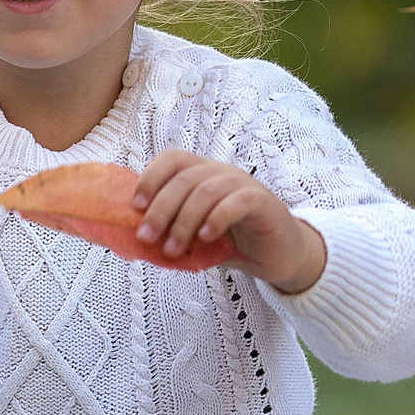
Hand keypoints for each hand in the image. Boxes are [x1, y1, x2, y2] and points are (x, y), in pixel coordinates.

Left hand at [129, 150, 326, 292]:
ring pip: (206, 191)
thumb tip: (136, 240)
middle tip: (147, 236)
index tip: (136, 206)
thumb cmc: (232, 243)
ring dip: (183, 221)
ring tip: (172, 248)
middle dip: (160, 208)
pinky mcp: (263, 202)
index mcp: (202, 175)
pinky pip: (237, 202)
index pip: (172, 159)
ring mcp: (244, 184)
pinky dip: (216, 218)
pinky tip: (205, 237)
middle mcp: (221, 173)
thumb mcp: (195, 236)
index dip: (151, 178)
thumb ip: (171, 231)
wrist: (278, 255)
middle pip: (184, 178)